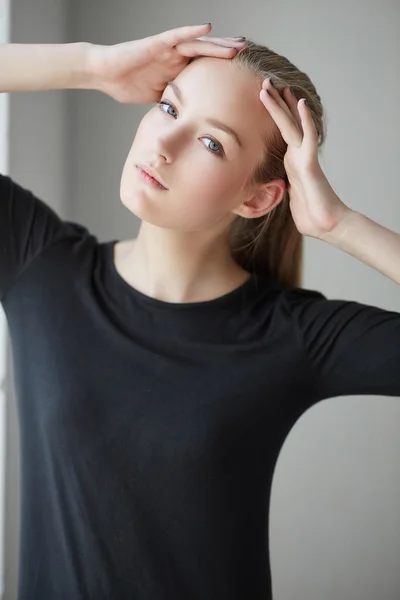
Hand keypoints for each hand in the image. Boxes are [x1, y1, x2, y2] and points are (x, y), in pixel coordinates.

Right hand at [87, 23, 246, 103]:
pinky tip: (207, 28)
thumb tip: (188, 122)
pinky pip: (177, 36)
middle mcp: (176, 57)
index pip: (205, 69)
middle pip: (207, 54)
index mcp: (177, 70)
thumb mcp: (158, 99)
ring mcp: (167, 49)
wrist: (105, 74)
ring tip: (237, 46)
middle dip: (227, 55)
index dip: (223, 71)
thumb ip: (174, 104)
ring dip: (218, 45)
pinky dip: (192, 32)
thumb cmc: (127, 85)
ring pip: (198, 44)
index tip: (242, 76)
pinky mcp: (156, 44)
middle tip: (250, 56)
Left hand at [260, 80, 350, 239]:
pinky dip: (305, 120)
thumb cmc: (311, 216)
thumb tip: (282, 188)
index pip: (282, 134)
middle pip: (285, 124)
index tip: (267, 98)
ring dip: (281, 106)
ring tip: (271, 86)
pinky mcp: (310, 163)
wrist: (328, 225)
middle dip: (275, 103)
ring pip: (291, 126)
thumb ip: (286, 190)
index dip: (275, 117)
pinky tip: (301, 104)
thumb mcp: (291, 200)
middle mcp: (298, 156)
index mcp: (292, 163)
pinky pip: (308, 138)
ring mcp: (304, 157)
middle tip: (265, 82)